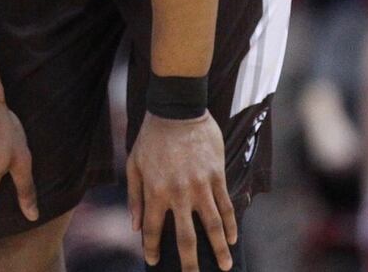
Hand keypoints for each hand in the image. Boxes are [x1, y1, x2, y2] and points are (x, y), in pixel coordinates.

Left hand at [127, 112, 236, 271]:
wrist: (177, 110)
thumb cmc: (151, 137)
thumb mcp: (134, 164)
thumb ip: (134, 197)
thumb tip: (134, 226)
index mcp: (155, 191)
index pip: (153, 230)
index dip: (152, 248)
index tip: (153, 261)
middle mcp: (179, 193)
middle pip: (186, 237)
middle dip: (189, 262)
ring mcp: (200, 186)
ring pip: (213, 226)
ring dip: (219, 249)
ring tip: (224, 267)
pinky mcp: (217, 176)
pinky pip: (226, 205)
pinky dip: (231, 224)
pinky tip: (233, 238)